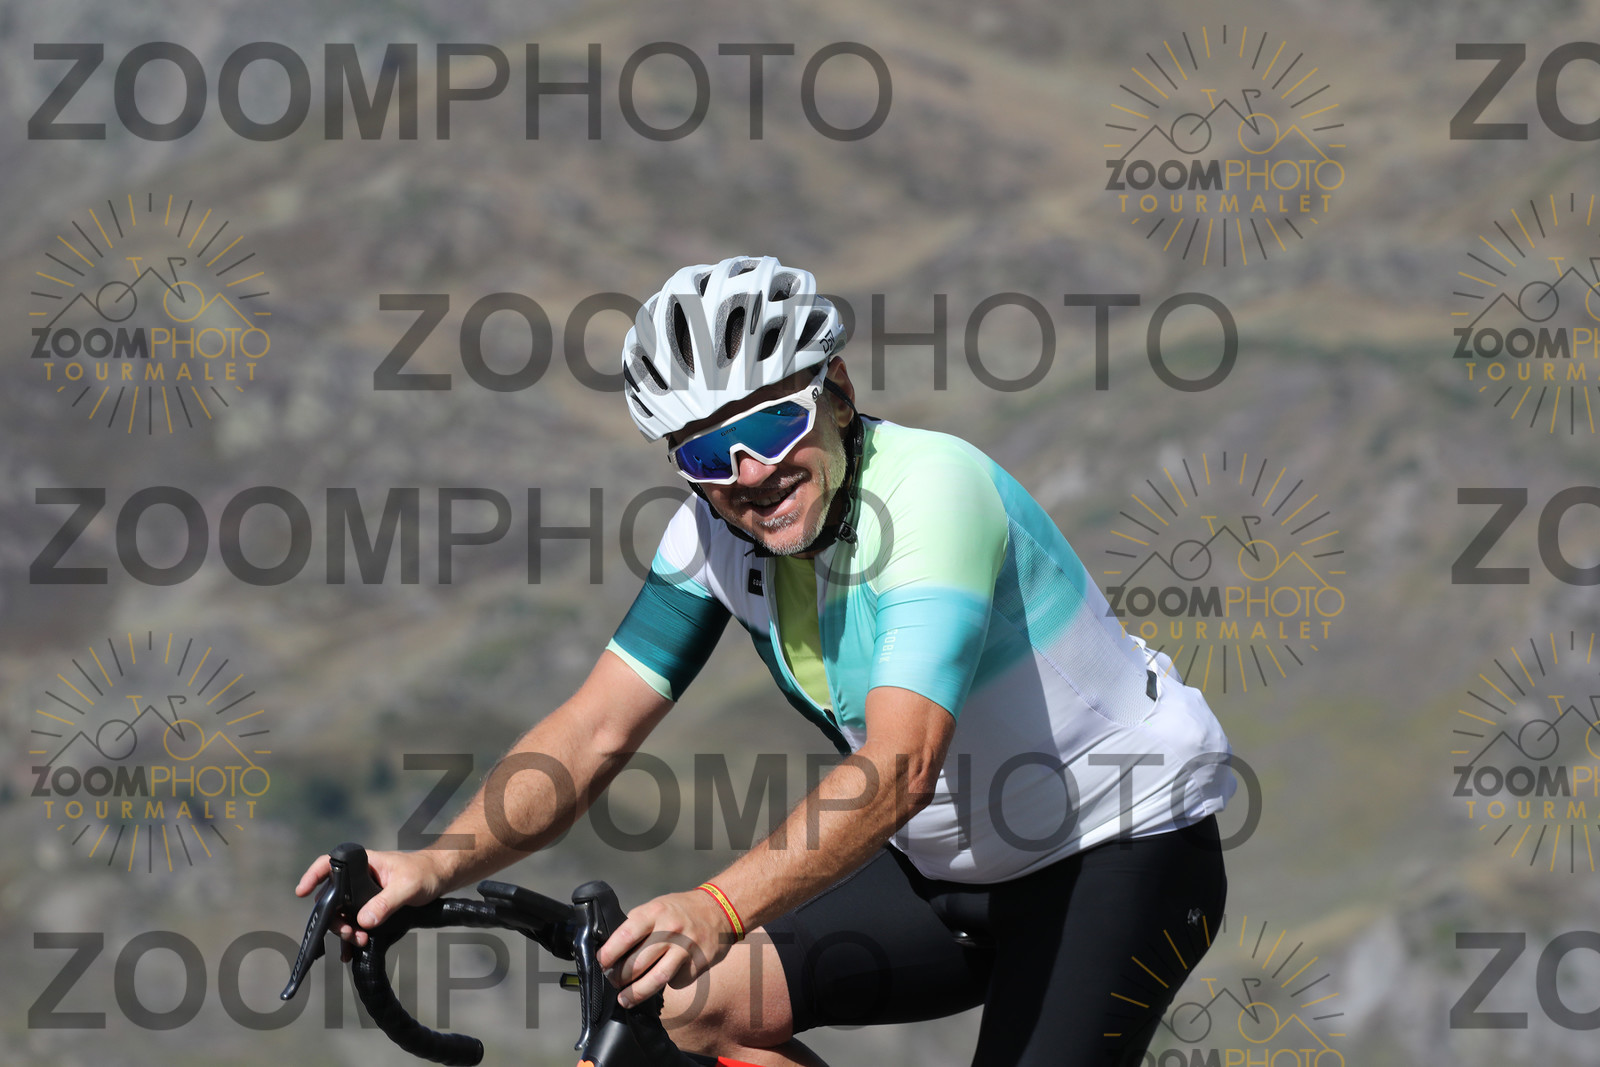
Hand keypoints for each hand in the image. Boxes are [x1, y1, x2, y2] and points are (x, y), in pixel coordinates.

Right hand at [293, 849, 446, 949]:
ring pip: (343, 913)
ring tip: (359, 942)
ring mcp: (364, 893)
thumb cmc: (426, 872)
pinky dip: (352, 936)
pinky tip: (352, 952)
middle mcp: (359, 877)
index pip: (330, 863)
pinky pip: (355, 922)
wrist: (442, 877)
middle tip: (349, 934)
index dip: (313, 876)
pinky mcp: (372, 906)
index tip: (302, 892)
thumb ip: (386, 902)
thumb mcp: (408, 887)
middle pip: (332, 897)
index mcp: (364, 864)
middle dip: (334, 919)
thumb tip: (363, 921)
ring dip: (345, 930)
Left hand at [597, 889, 735, 1007]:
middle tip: (614, 982)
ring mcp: (686, 948)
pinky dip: (667, 983)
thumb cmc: (681, 909)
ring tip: (625, 999)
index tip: (602, 964)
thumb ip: (637, 925)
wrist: (720, 909)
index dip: (609, 954)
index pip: (626, 936)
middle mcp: (670, 929)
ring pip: (656, 979)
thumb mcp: (656, 907)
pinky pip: (676, 981)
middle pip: (638, 962)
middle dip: (620, 978)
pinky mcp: (698, 963)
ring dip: (637, 993)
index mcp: (655, 912)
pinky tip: (663, 979)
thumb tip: (613, 951)